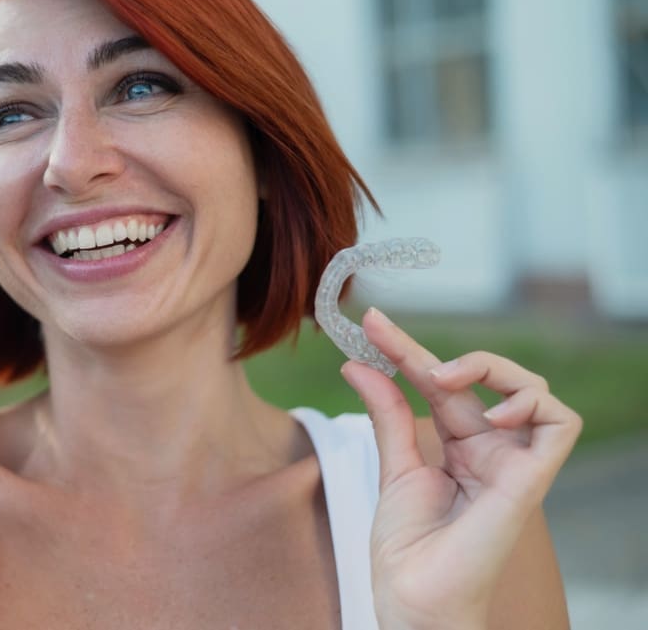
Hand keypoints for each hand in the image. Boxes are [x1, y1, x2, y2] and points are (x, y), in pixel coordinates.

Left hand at [340, 309, 580, 629]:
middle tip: (395, 346)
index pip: (441, 383)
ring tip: (442, 378)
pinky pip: (560, 424)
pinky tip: (491, 413)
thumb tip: (359, 365)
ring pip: (533, 389)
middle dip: (442, 351)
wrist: (413, 596)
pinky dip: (532, 403)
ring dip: (493, 368)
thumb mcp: (393, 465)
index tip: (371, 323)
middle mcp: (491, 448)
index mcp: (459, 444)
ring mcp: (513, 461)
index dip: (407, 349)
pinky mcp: (531, 479)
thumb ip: (387, 413)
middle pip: (485, 377)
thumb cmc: (407, 546)